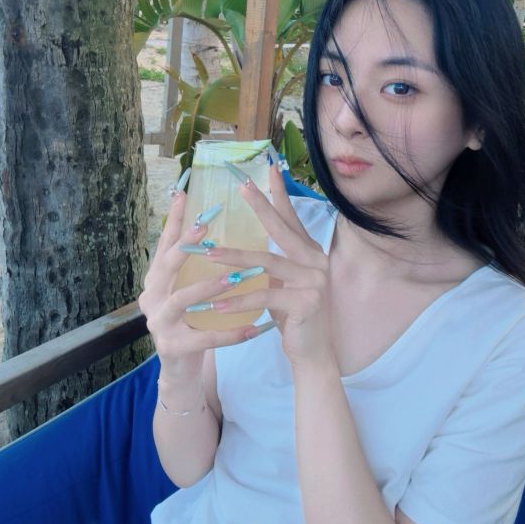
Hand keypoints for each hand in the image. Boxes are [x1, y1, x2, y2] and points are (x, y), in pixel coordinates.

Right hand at [138, 191, 265, 383]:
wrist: (183, 369)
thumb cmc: (192, 319)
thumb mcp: (190, 286)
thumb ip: (198, 261)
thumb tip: (213, 219)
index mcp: (157, 278)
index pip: (165, 243)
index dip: (175, 220)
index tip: (185, 193)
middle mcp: (152, 296)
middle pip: (168, 266)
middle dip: (187, 246)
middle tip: (208, 229)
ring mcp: (160, 323)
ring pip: (184, 300)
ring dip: (210, 287)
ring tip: (237, 279)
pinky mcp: (173, 347)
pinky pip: (205, 337)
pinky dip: (231, 333)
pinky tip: (254, 328)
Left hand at [204, 166, 336, 372]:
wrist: (313, 355)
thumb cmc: (294, 318)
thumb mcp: (284, 284)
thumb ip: (274, 262)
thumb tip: (246, 244)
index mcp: (311, 253)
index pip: (292, 218)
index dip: (280, 194)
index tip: (268, 168)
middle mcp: (317, 261)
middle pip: (282, 229)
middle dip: (260, 207)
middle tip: (240, 187)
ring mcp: (315, 280)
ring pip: (267, 262)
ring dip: (234, 257)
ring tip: (207, 253)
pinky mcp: (306, 302)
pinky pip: (263, 296)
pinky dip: (237, 300)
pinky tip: (214, 304)